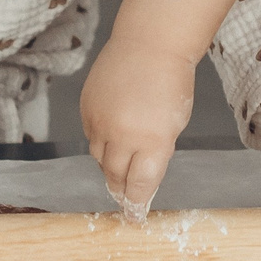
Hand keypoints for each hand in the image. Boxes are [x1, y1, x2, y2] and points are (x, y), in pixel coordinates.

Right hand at [80, 37, 197, 220]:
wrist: (149, 44)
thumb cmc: (171, 82)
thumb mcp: (174, 124)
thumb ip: (156, 151)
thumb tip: (141, 176)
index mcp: (152, 142)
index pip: (139, 186)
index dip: (137, 204)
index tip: (135, 217)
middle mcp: (122, 135)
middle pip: (115, 176)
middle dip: (121, 191)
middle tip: (125, 199)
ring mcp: (100, 121)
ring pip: (99, 159)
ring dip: (109, 167)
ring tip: (118, 172)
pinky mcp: (86, 109)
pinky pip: (90, 136)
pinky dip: (101, 142)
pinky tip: (112, 139)